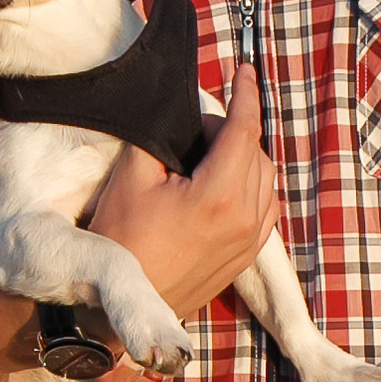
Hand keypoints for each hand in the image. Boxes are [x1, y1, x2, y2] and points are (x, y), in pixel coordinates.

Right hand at [86, 67, 275, 316]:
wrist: (114, 312)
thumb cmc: (120, 241)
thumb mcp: (132, 177)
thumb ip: (163, 135)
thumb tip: (184, 115)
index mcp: (219, 196)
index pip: (244, 129)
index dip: (245, 94)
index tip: (244, 69)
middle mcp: (244, 220)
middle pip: (256, 152)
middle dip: (232, 129)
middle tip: (194, 130)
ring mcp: (248, 243)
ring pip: (265, 180)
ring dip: (244, 158)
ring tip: (204, 157)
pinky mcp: (243, 259)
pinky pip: (264, 209)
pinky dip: (251, 187)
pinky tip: (222, 185)